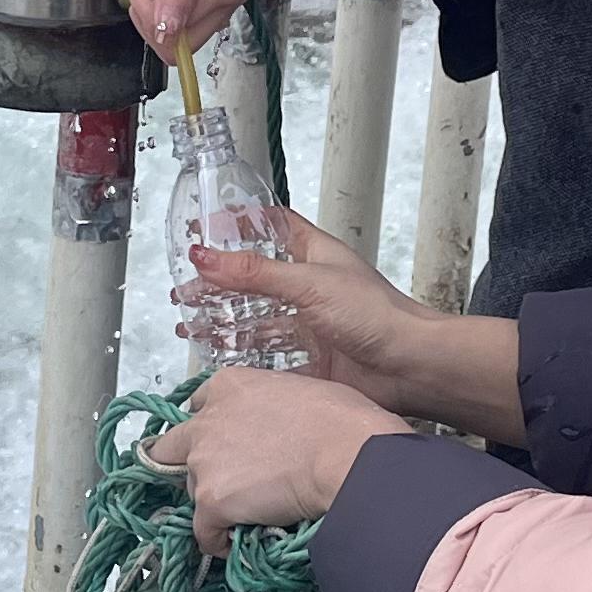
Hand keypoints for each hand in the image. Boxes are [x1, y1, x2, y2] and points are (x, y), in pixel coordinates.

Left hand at [147, 363, 406, 552]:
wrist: (346, 455)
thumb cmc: (340, 419)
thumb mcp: (298, 391)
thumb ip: (267, 406)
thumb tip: (276, 425)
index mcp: (227, 385)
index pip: (198, 405)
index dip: (211, 426)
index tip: (228, 443)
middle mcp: (205, 421)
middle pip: (173, 447)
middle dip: (188, 464)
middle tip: (219, 480)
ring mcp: (204, 463)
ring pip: (193, 490)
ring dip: (214, 500)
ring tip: (248, 511)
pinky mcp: (211, 501)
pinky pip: (203, 531)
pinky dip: (216, 540)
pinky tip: (236, 543)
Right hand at [182, 212, 523, 439]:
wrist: (409, 367)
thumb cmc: (375, 315)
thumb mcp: (308, 284)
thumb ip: (253, 272)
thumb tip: (204, 254)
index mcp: (314, 255)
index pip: (273, 227)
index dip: (240, 224)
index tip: (203, 226)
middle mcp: (310, 288)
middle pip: (255, 279)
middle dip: (218, 283)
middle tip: (182, 289)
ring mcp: (309, 326)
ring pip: (256, 320)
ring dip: (222, 321)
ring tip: (187, 322)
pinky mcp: (309, 361)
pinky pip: (267, 357)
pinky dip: (240, 356)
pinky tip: (216, 356)